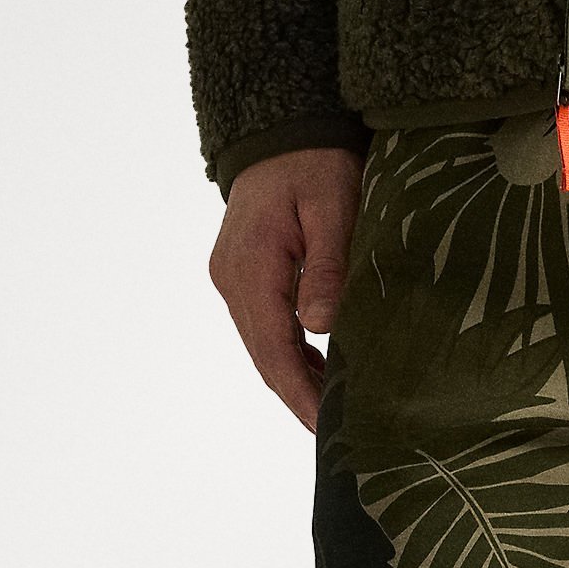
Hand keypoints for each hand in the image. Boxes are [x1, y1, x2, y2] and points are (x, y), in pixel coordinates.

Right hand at [209, 147, 363, 429]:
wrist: (280, 132)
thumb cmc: (313, 164)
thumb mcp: (332, 206)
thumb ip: (327, 266)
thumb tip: (319, 325)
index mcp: (250, 266)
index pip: (274, 348)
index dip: (300, 392)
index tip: (325, 427)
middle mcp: (231, 279)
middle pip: (263, 356)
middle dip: (298, 397)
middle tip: (337, 435)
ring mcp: (232, 278)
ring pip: (262, 346)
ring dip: (294, 379)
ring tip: (333, 412)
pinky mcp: (240, 276)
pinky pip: (263, 328)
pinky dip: (289, 355)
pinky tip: (320, 373)